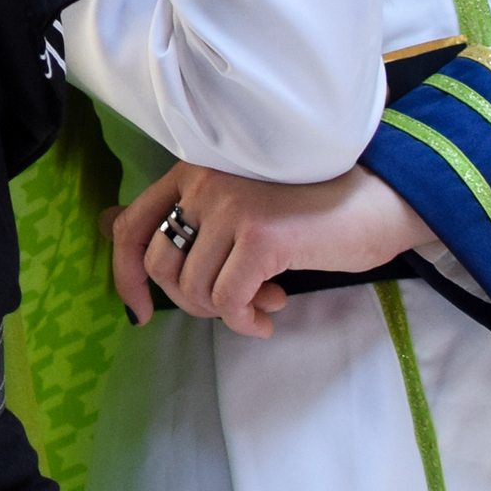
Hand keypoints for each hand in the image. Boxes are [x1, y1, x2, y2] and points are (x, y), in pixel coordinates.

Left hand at [109, 162, 432, 337]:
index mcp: (193, 170)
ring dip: (227, 311)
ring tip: (263, 301)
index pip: (129, 226)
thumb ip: (189, 217)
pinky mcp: (260, 236)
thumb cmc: (311, 209)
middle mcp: (204, 181)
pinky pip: (228, 302)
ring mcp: (230, 207)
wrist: (380, 201)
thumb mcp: (240, 206)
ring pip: (194, 289)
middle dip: (190, 301)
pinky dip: (246, 319)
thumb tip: (109, 229)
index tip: (141, 313)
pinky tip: (274, 309)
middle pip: (160, 266)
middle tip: (233, 303)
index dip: (126, 276)